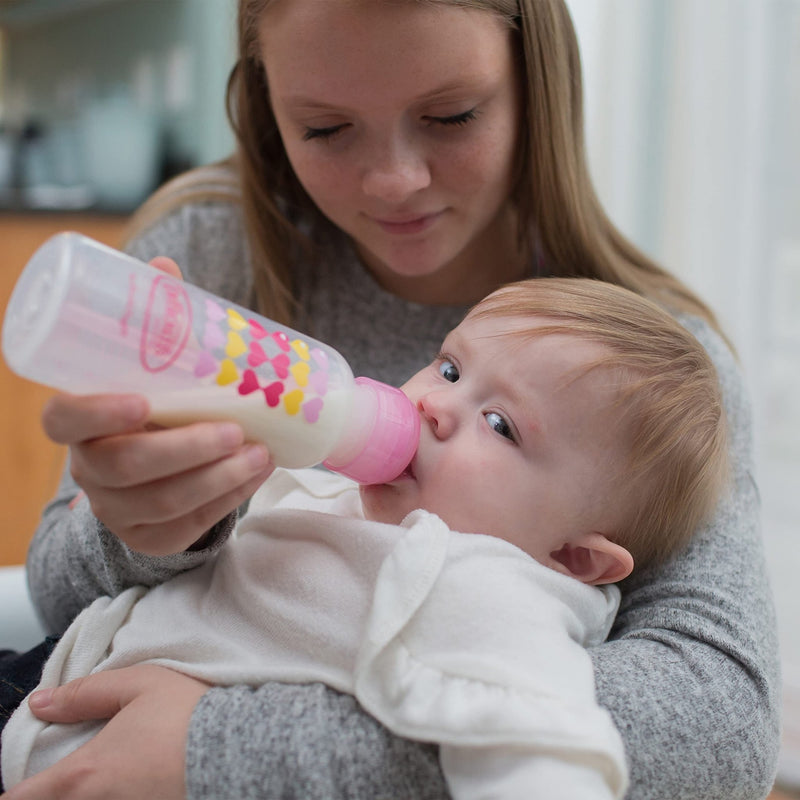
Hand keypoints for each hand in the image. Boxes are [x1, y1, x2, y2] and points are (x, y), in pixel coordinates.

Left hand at [3, 665, 209, 799]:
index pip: (22, 799)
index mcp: (85, 774)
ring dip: (88, 796)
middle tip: (66, 778)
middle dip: (52, 794)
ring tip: (107, 779)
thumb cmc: (189, 712)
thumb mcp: (139, 685)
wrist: (244, 746)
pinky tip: (136, 785)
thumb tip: (40, 704)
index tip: (22, 786)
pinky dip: (121, 798)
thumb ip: (85, 695)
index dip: (15, 794)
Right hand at [41, 257, 273, 554]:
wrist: (155, 470)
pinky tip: (255, 475)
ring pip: (163, 503)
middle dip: (185, 449)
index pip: (62, 421)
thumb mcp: (149, 368)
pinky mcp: (150, 536)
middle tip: (234, 430)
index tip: (142, 401)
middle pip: (125, 466)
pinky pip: (187, 527)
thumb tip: (164, 266)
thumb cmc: (154, 406)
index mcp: (79, 423)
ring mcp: (117, 510)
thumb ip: (155, 321)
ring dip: (218, 478)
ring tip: (261, 453)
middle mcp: (90, 469)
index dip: (95, 413)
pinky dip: (227, 501)